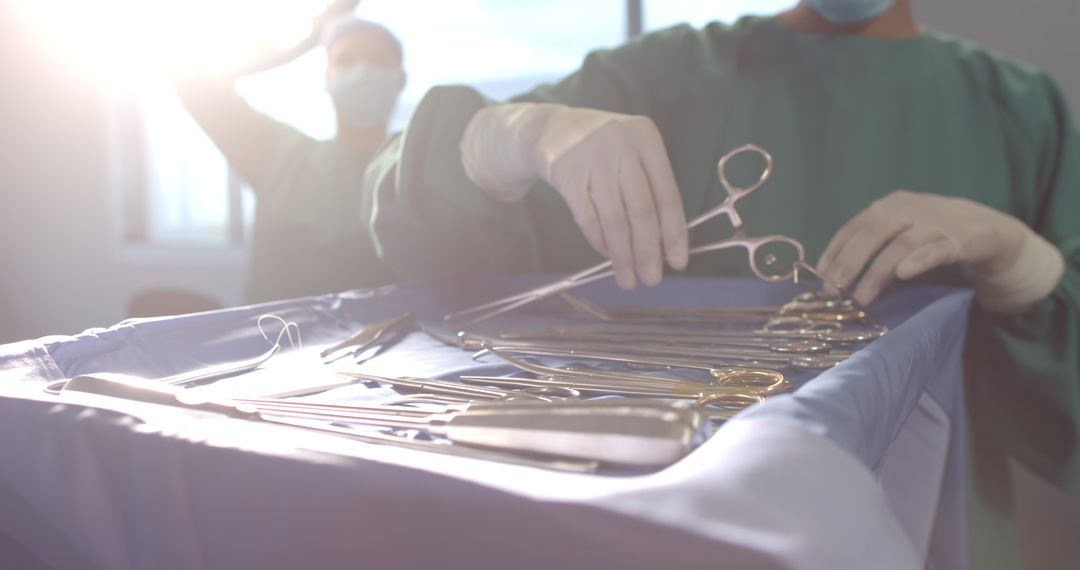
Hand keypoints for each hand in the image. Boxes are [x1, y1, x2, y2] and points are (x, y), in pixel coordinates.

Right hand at [461, 103, 687, 289]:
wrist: (551, 129)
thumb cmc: (603, 149)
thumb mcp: (632, 152)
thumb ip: (650, 188)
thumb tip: (665, 244)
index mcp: (646, 138)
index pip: (667, 194)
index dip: (674, 233)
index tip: (679, 263)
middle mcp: (621, 145)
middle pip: (641, 210)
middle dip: (648, 251)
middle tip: (651, 279)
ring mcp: (591, 159)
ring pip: (614, 219)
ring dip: (623, 255)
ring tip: (628, 278)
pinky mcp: (566, 174)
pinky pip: (588, 218)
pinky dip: (599, 242)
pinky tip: (607, 256)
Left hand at [818, 190, 1062, 312]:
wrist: (993, 232)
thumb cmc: (937, 235)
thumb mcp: (902, 231)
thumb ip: (874, 244)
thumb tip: (834, 273)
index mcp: (892, 205)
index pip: (855, 226)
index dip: (835, 250)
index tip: (820, 276)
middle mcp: (912, 208)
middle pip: (873, 234)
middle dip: (850, 264)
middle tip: (833, 292)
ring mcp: (938, 221)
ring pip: (901, 245)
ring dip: (877, 273)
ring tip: (860, 297)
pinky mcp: (963, 239)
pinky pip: (938, 250)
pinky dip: (919, 261)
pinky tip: (903, 274)